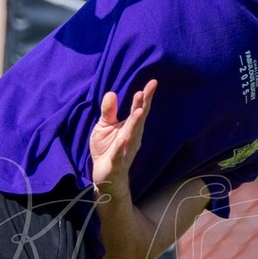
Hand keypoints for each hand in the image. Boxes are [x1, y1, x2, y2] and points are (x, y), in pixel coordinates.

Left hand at [89, 80, 156, 200]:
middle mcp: (132, 137)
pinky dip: (121, 147)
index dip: (145, 96)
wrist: (104, 176)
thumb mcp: (104, 126)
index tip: (152, 82)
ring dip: (135, 123)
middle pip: (138, 119)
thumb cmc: (107, 149)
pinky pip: (119, 154)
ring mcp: (125, 150)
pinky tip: (124, 139)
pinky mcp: (116, 162)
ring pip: (131, 135)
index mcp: (129, 127)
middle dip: (143, 104)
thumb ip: (109, 111)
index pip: (139, 109)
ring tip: (140, 110)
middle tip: (147, 90)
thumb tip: (111, 92)